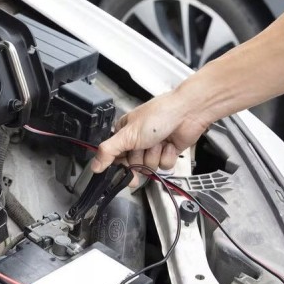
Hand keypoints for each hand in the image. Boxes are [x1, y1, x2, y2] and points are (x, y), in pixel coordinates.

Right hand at [91, 90, 210, 173]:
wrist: (188, 112)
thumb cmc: (159, 114)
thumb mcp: (128, 134)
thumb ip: (108, 151)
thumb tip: (94, 166)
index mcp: (124, 134)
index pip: (115, 158)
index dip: (120, 166)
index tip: (124, 170)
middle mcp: (138, 141)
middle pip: (133, 166)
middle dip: (140, 159)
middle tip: (144, 148)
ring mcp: (153, 147)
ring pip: (149, 167)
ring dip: (155, 156)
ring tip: (159, 141)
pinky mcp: (167, 152)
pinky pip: (164, 166)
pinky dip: (167, 156)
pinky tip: (169, 144)